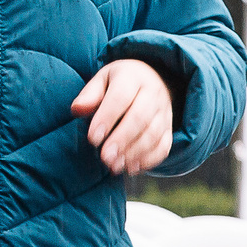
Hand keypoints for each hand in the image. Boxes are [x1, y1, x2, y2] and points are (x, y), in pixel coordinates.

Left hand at [70, 59, 174, 175]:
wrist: (153, 80)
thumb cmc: (120, 83)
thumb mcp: (102, 80)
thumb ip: (90, 94)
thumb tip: (77, 109)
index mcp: (133, 77)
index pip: (121, 97)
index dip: (107, 118)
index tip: (93, 138)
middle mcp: (153, 93)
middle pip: (140, 118)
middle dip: (122, 140)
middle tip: (105, 157)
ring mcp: (164, 112)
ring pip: (153, 134)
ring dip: (133, 153)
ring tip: (114, 166)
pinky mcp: (169, 129)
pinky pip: (163, 146)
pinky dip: (148, 160)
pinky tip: (131, 168)